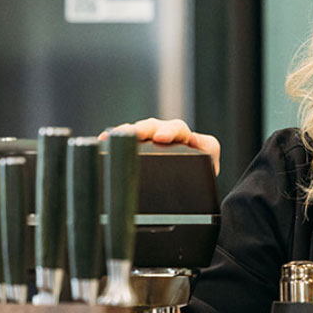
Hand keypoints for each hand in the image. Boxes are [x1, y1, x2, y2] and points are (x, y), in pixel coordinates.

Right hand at [102, 118, 220, 175]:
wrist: (190, 186)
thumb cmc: (200, 170)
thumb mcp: (210, 161)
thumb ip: (208, 149)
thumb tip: (195, 139)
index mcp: (182, 135)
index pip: (176, 128)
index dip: (168, 131)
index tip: (161, 138)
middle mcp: (162, 134)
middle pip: (150, 126)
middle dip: (140, 129)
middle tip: (132, 134)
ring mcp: (147, 141)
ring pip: (134, 132)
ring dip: (123, 134)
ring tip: (110, 138)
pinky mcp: (135, 149)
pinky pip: (124, 142)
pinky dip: (113, 142)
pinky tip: (103, 143)